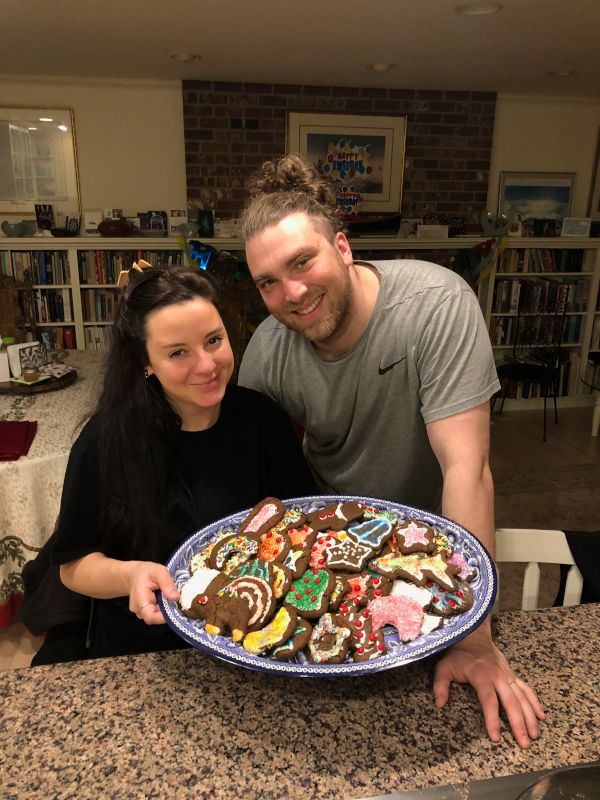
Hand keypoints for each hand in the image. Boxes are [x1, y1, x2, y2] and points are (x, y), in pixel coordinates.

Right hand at [127, 561, 179, 625]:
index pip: (150, 616)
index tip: (176, 608)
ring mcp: (140, 612)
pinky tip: (164, 599)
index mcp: (139, 598)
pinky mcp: (144, 613)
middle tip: (175, 599)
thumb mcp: (159, 571)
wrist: (134, 574)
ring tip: (168, 596)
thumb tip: (176, 598)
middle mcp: (137, 609)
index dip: (164, 617)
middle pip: (155, 618)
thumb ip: (167, 584)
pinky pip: (155, 614)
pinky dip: (162, 608)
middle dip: (167, 611)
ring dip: (165, 609)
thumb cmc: (146, 572)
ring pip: (156, 616)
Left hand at [433, 628, 544, 747]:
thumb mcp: (444, 667)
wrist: (473, 636)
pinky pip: (527, 689)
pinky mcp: (513, 675)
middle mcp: (498, 676)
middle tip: (524, 743)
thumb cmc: (458, 655)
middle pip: (511, 702)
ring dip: (530, 717)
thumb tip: (439, 704)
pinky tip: (541, 716)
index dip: (492, 719)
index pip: (489, 701)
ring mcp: (508, 675)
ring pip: (523, 698)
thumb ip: (440, 685)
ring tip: (534, 736)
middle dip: (518, 724)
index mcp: (482, 676)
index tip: (496, 737)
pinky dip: (535, 702)